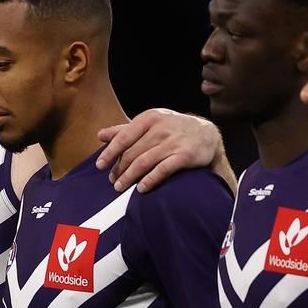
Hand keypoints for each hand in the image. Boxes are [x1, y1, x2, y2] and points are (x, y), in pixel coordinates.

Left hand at [96, 108, 224, 192]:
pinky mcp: (185, 156)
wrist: (207, 134)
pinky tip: (141, 188)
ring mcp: (173, 142)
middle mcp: (161, 128)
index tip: (100, 165)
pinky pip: (163, 170)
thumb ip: (125, 130)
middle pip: (133, 152)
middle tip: (113, 181)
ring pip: (144, 162)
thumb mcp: (150, 124)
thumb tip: (100, 135)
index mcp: (149, 118)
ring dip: (129, 177)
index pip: (124, 136)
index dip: (110, 152)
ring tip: (120, 187)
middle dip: (119, 169)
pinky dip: (150, 180)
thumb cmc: (172, 129)